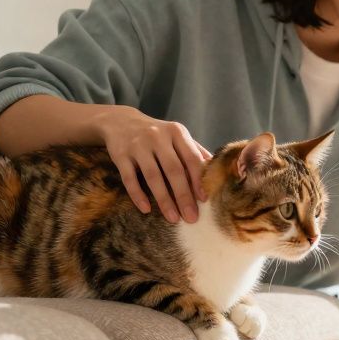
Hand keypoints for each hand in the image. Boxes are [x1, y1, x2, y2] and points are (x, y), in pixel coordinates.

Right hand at [93, 106, 210, 222]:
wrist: (120, 121)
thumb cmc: (157, 135)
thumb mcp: (177, 137)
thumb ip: (195, 152)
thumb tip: (218, 172)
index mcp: (176, 132)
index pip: (191, 158)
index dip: (198, 180)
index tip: (204, 200)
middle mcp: (157, 136)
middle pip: (174, 170)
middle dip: (184, 196)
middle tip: (191, 217)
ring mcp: (137, 145)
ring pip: (152, 176)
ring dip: (164, 200)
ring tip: (173, 218)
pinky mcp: (120, 154)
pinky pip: (129, 178)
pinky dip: (138, 195)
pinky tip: (146, 209)